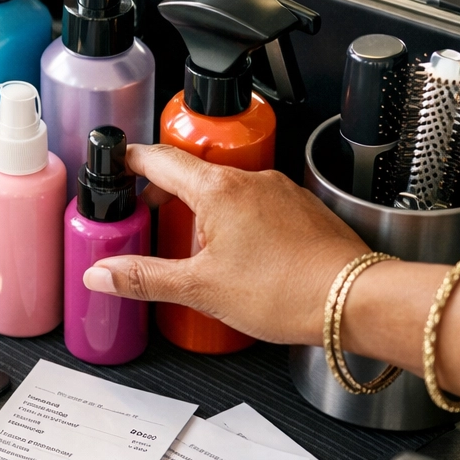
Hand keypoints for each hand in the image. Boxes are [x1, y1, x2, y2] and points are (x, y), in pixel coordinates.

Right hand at [82, 145, 367, 345]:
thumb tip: (101, 273)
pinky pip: (254, 201)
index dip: (130, 160)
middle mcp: (250, 180)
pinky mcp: (300, 208)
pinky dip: (234, 217)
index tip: (117, 162)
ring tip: (192, 245)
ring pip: (225, 188)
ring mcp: (279, 191)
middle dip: (163, 192)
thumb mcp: (200, 288)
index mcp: (217, 190)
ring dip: (200, 208)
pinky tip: (237, 253)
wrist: (358, 301)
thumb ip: (144, 278)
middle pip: (190, 173)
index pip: (159, 159)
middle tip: (147, 217)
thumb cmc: (288, 291)